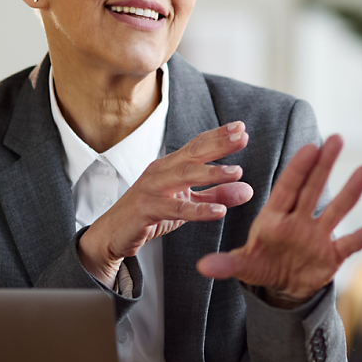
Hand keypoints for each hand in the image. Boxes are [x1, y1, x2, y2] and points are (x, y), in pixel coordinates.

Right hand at [78, 122, 253, 286]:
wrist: (113, 234)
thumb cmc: (151, 213)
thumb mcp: (189, 203)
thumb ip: (217, 195)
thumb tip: (248, 189)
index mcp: (171, 166)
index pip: (196, 145)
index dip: (218, 136)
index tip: (241, 127)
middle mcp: (161, 171)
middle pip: (192, 153)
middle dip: (218, 144)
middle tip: (243, 137)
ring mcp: (152, 188)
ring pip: (183, 176)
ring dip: (211, 173)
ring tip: (237, 172)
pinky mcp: (146, 209)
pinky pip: (175, 209)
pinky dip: (198, 210)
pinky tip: (219, 211)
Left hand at [196, 134, 361, 302]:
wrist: (283, 286)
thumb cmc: (262, 265)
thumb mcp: (244, 265)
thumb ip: (227, 264)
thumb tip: (202, 267)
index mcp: (276, 217)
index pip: (288, 187)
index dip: (299, 168)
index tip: (309, 147)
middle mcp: (300, 220)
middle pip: (314, 188)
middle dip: (325, 165)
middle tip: (337, 138)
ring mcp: (318, 236)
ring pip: (336, 210)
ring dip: (350, 192)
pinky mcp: (332, 256)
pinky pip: (347, 245)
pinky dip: (358, 238)